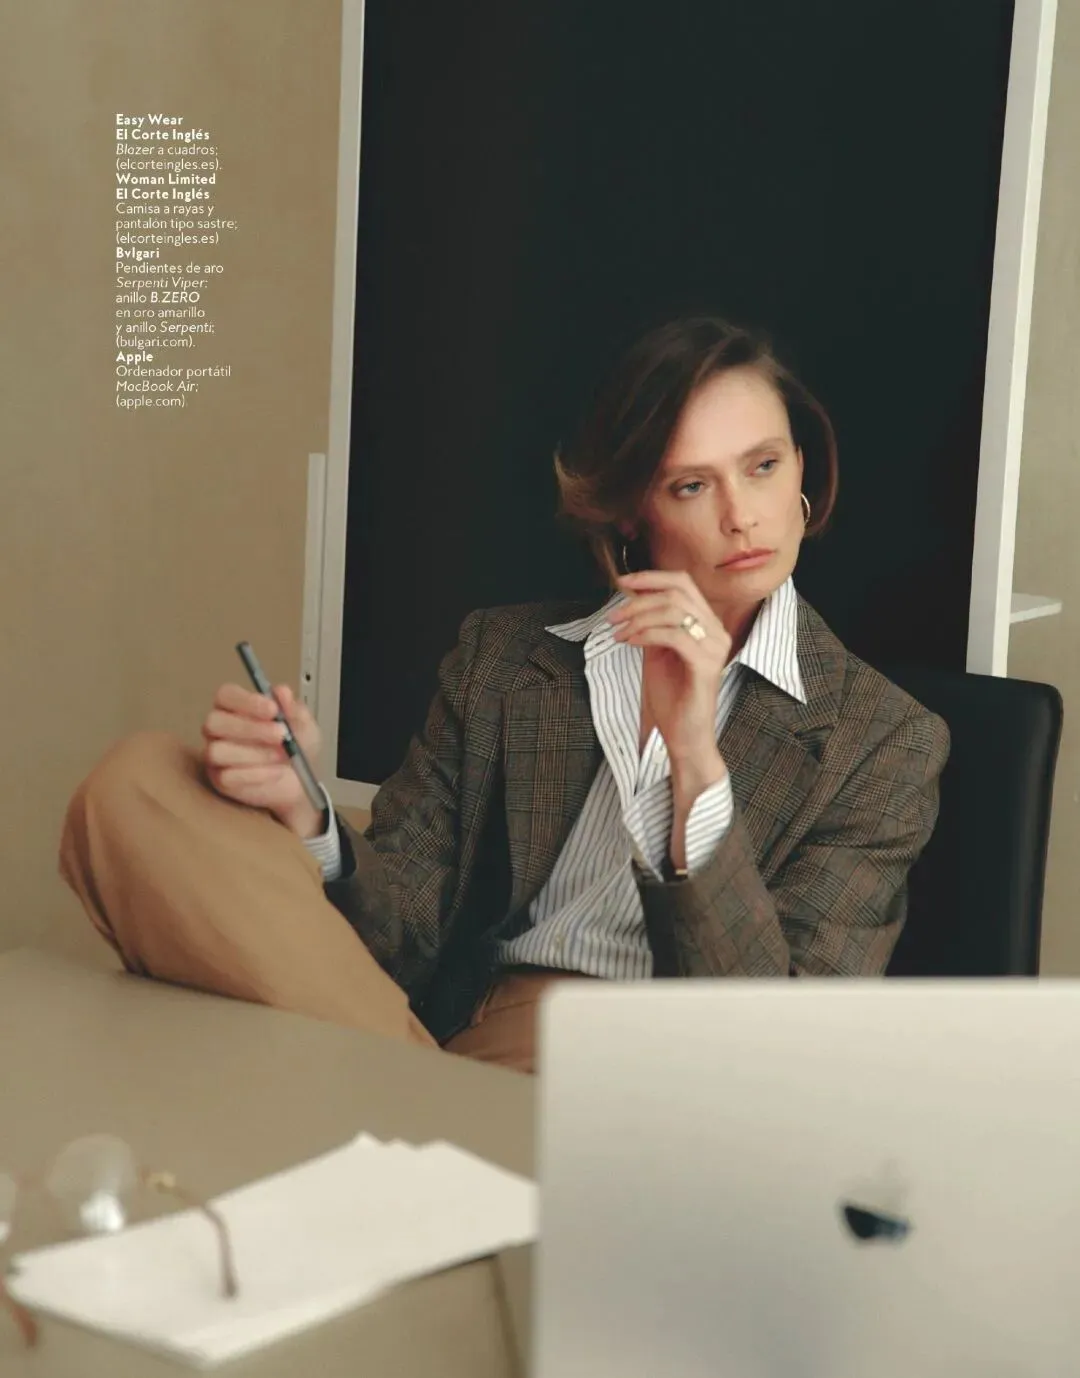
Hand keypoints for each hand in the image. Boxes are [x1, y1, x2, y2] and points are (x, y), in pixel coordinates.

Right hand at [201, 683, 324, 837]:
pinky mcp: (221, 780)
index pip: (226, 695)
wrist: (301, 781)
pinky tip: (276, 772)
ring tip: (281, 756)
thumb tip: (282, 692)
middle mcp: (218, 728)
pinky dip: (256, 774)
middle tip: (281, 734)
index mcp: (234, 706)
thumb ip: (293, 708)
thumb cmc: (296, 745)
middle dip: (250, 728)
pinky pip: (228, 777)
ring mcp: (216, 755)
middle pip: (215, 722)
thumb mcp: (303, 724)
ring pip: (218, 751)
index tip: (273, 709)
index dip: (246, 701)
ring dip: (254, 753)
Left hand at [608, 570, 731, 768]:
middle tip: (613, 617)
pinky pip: (674, 636)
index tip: (622, 582)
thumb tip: (633, 600)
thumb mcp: (657, 653)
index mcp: (708, 625)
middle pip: (677, 593)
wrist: (684, 736)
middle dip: (639, 600)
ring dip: (638, 618)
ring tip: (618, 633)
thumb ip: (652, 625)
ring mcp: (714, 648)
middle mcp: (717, 632)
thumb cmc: (672, 698)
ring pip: (674, 611)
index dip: (651, 577)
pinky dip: (646, 634)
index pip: (683, 584)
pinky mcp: (706, 666)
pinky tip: (629, 642)